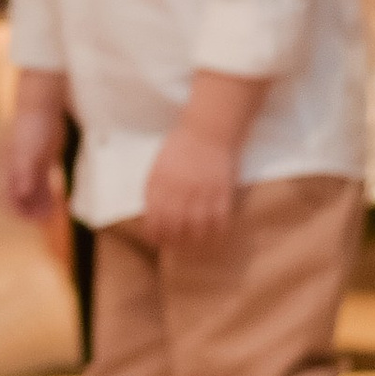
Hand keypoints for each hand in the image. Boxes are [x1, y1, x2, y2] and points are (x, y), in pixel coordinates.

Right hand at [0, 95, 66, 225]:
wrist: (43, 105)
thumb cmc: (32, 126)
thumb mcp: (27, 149)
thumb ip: (24, 171)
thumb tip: (22, 193)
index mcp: (4, 166)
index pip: (4, 195)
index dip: (16, 210)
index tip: (31, 220)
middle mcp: (13, 168)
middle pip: (17, 197)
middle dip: (29, 211)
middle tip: (46, 220)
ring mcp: (26, 164)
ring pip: (30, 193)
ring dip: (39, 205)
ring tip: (52, 215)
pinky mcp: (40, 161)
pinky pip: (41, 184)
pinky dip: (47, 195)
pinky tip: (57, 202)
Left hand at [141, 119, 237, 247]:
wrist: (209, 130)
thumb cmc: (181, 146)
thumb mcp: (158, 166)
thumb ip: (155, 190)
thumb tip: (152, 217)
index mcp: (159, 182)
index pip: (153, 218)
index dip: (154, 234)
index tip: (155, 240)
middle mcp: (179, 190)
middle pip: (173, 227)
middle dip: (172, 241)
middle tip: (174, 245)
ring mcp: (201, 192)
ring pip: (196, 229)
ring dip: (193, 241)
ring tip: (192, 244)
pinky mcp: (222, 193)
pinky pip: (218, 222)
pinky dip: (215, 233)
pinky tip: (212, 235)